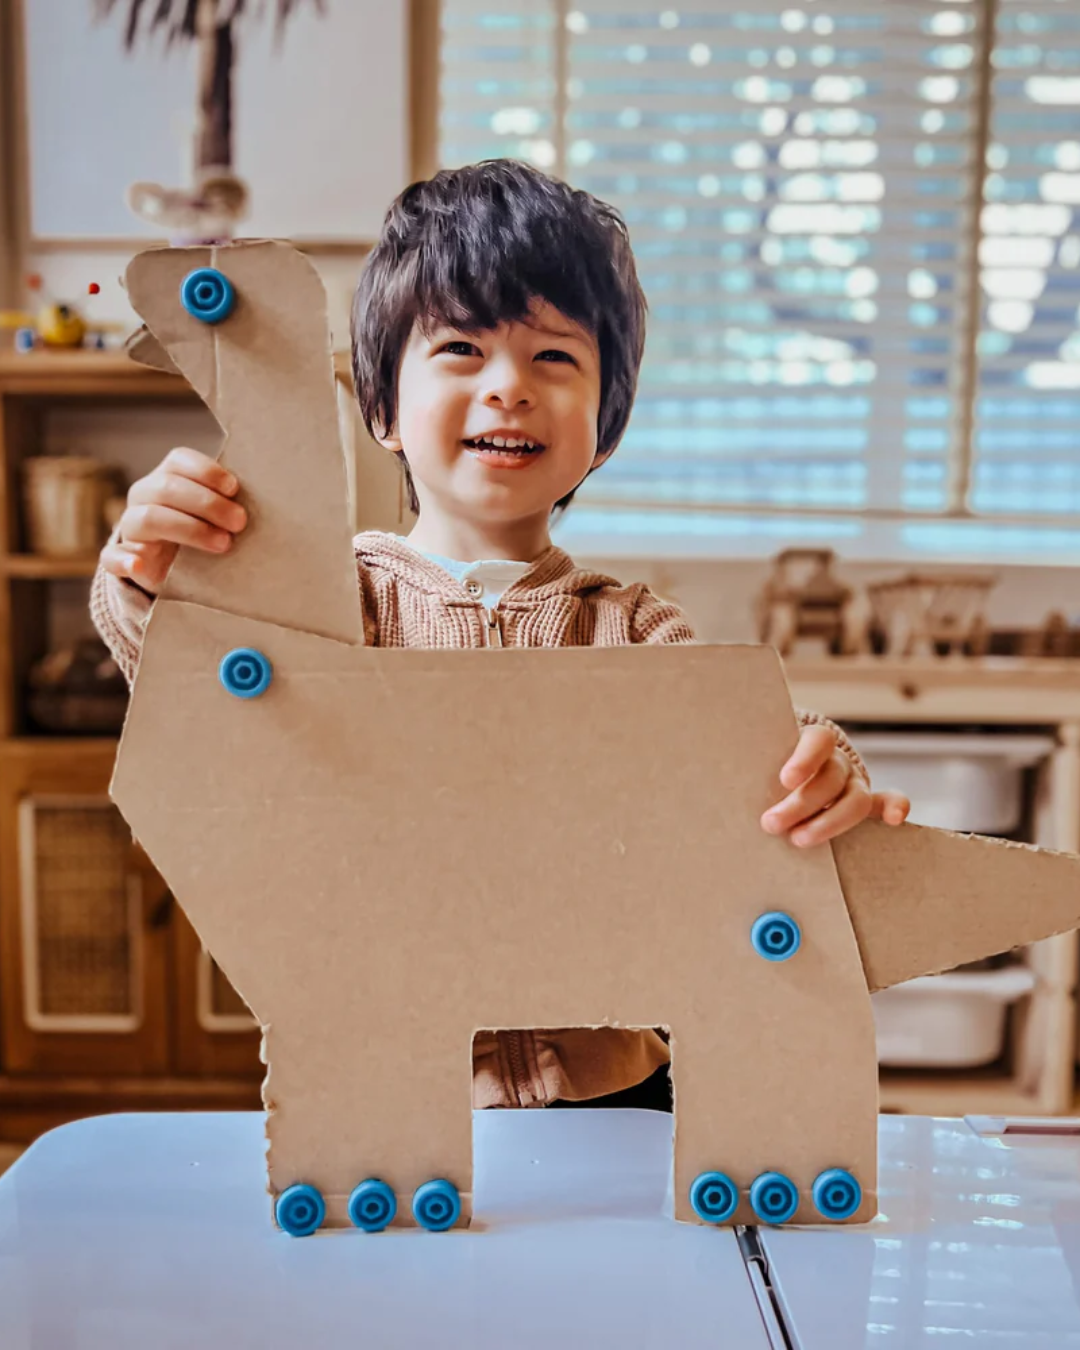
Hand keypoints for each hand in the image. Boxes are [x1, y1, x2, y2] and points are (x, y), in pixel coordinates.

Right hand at [100, 447, 245, 594]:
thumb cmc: (206, 533)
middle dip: (207, 504)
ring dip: (187, 529)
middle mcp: (145, 497)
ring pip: (146, 518)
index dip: (206, 471)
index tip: (234, 488)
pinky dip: (122, 560)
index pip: (179, 461)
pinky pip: (111, 556)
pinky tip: (137, 564)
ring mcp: (131, 528)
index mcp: (168, 478)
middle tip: (240, 522)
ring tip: (222, 544)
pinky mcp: (121, 559)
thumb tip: (260, 498)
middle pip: (166, 488)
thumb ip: (229, 502)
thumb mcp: (217, 515)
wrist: (176, 571)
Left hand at [760, 724, 909, 847]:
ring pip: (855, 799)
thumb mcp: (759, 759)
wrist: (786, 768)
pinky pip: (887, 802)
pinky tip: (896, 819)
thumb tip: (704, 756)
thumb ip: (749, 761)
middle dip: (801, 804)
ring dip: (829, 822)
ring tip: (799, 840)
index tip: (785, 779)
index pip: (817, 741)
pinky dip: (895, 807)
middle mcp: (837, 761)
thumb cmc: (766, 767)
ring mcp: (854, 782)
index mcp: (812, 741)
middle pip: (830, 778)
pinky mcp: (866, 803)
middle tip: (770, 823)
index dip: (803, 760)